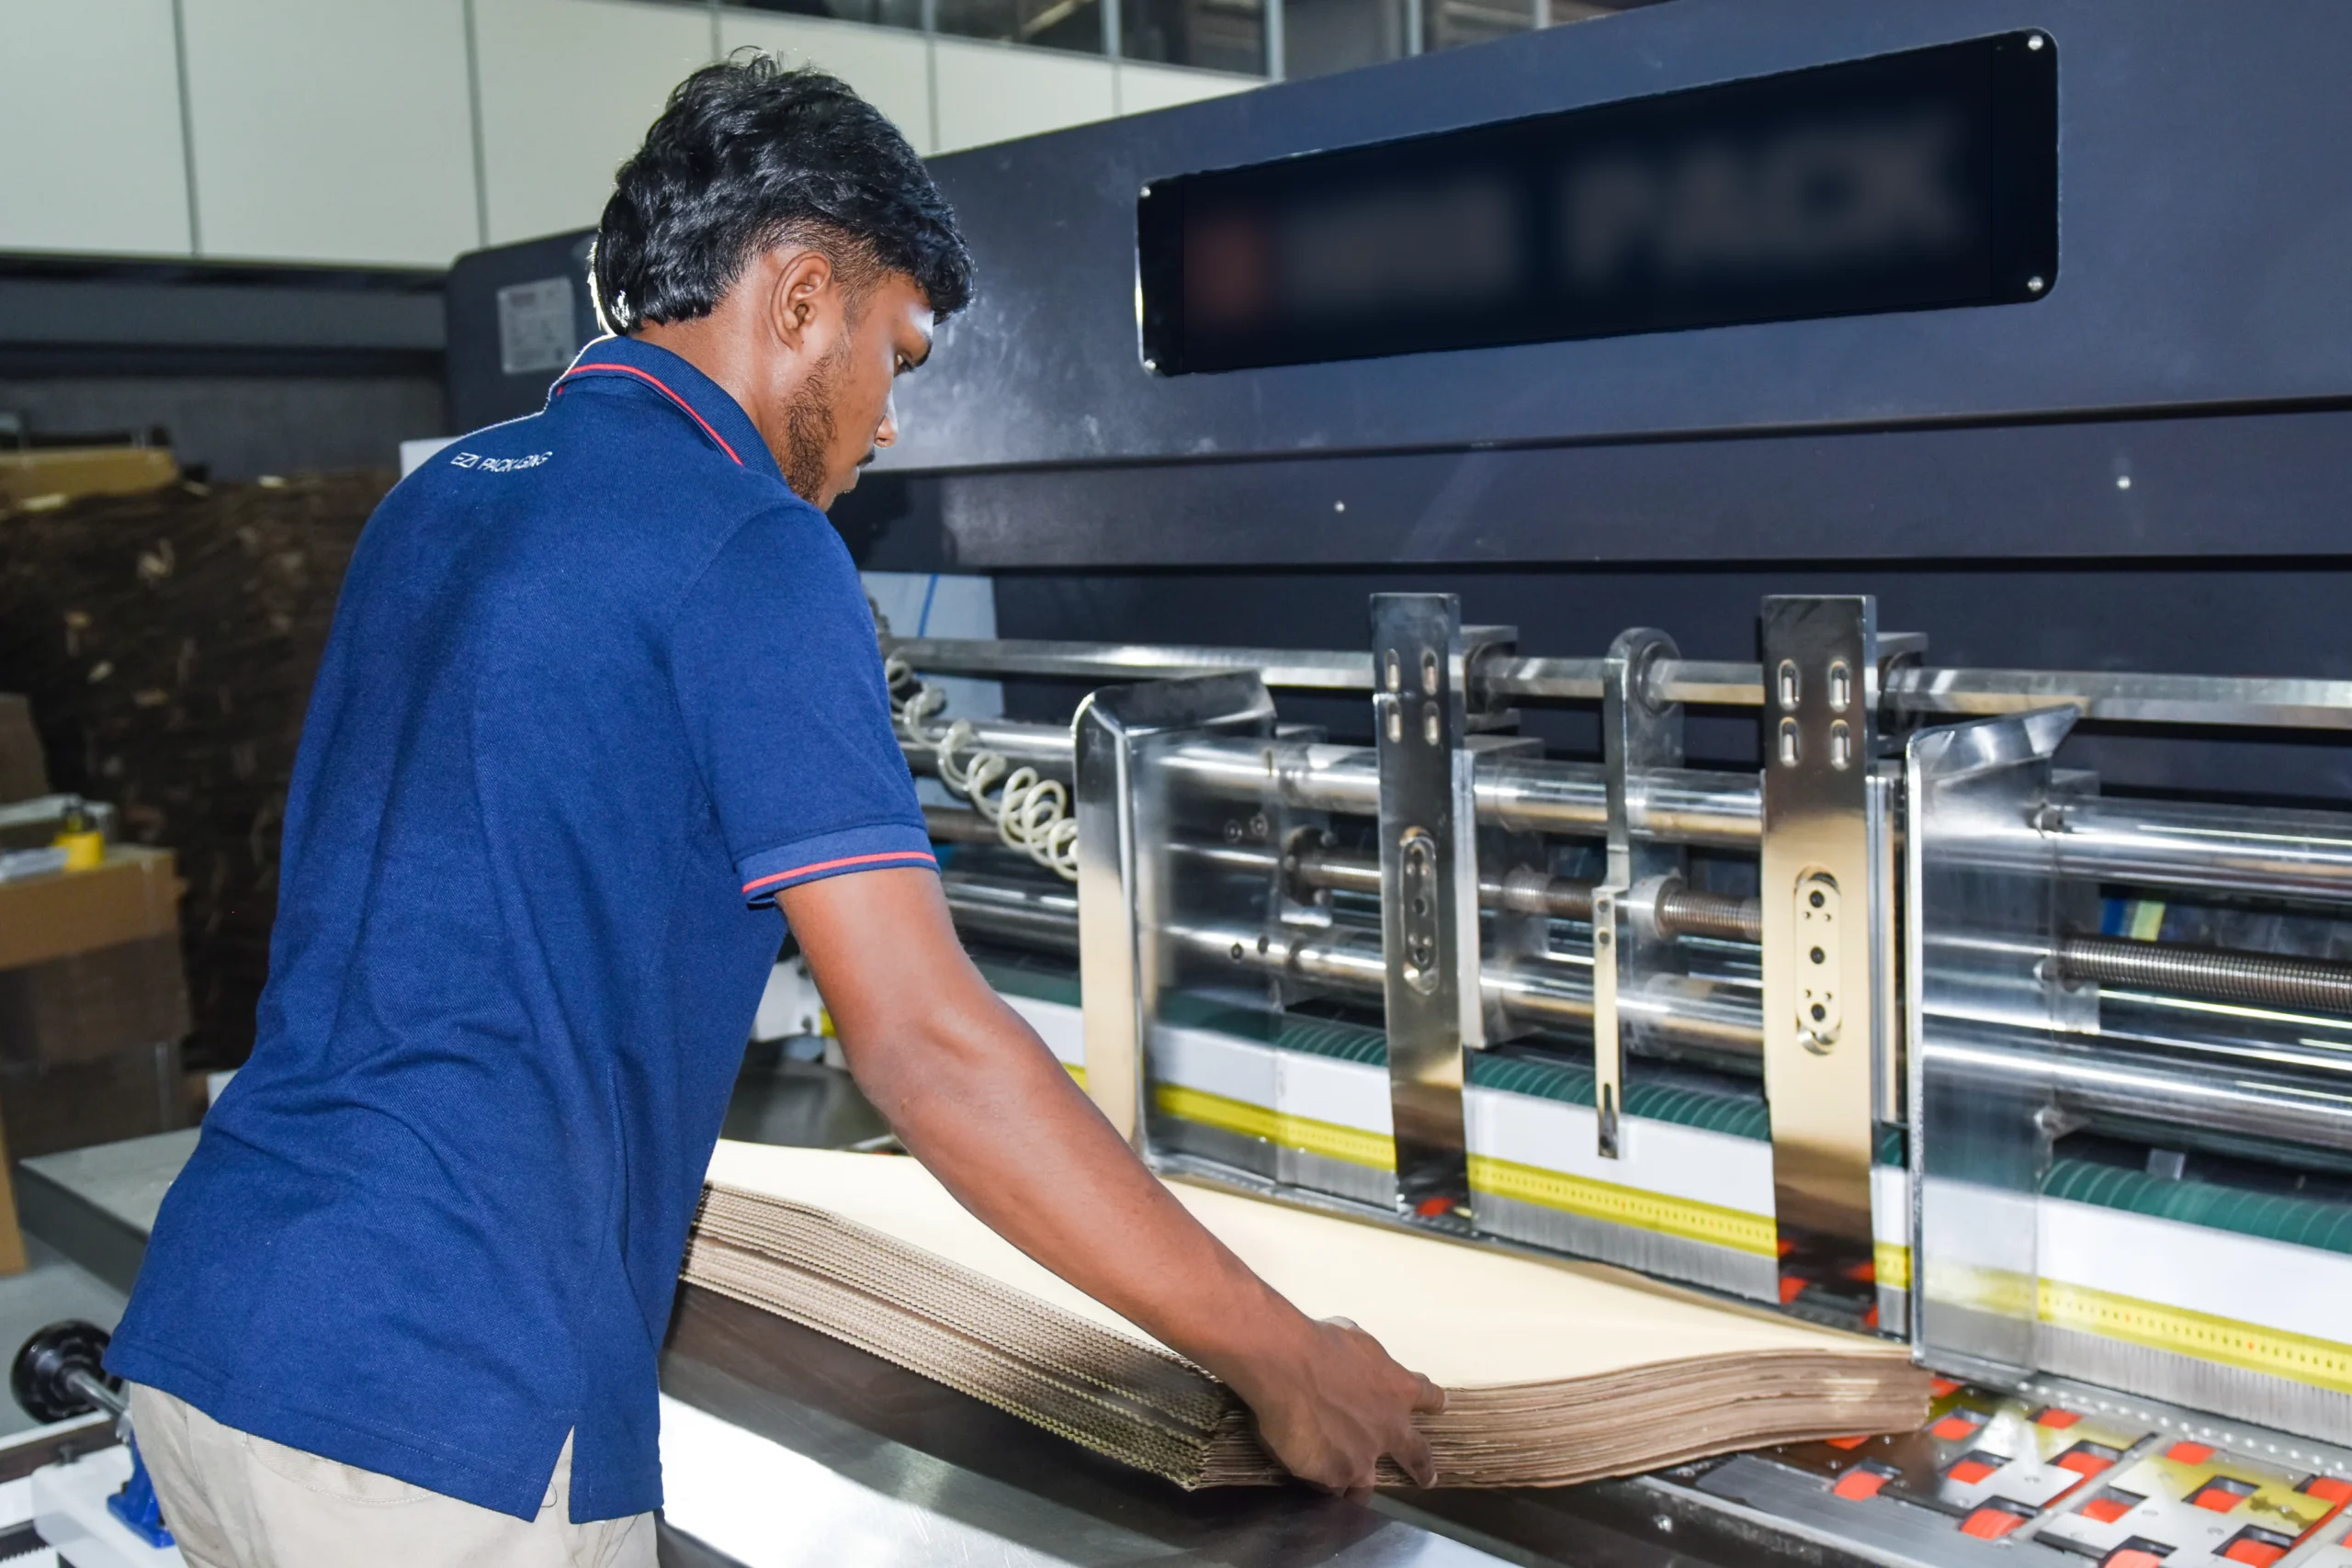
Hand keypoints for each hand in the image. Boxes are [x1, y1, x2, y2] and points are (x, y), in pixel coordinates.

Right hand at [1223, 1316, 1446, 1492]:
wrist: (1286, 1367)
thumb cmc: (1317, 1342)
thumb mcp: (1353, 1339)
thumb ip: (1364, 1362)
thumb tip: (1353, 1365)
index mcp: (1398, 1389)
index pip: (1427, 1396)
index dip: (1433, 1402)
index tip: (1441, 1406)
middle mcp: (1388, 1429)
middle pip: (1416, 1454)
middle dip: (1423, 1468)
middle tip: (1427, 1480)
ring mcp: (1363, 1458)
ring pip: (1366, 1485)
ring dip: (1358, 1485)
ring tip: (1351, 1494)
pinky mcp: (1334, 1475)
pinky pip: (1329, 1486)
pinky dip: (1319, 1481)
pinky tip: (1306, 1477)